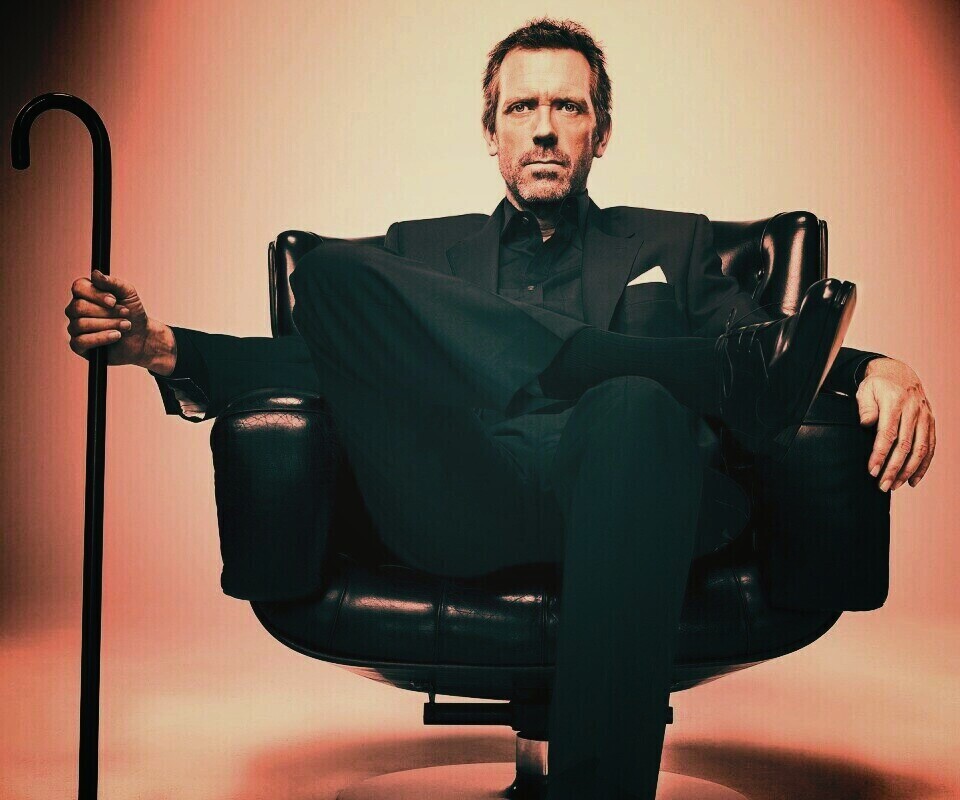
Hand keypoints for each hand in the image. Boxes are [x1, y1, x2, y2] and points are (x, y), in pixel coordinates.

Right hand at [65, 269, 173, 371]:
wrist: (142, 337)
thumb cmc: (133, 314)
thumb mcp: (128, 293)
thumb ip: (113, 282)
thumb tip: (95, 274)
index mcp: (85, 294)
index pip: (78, 287)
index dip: (96, 294)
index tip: (113, 300)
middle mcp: (76, 310)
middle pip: (79, 307)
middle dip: (106, 312)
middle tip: (125, 314)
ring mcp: (76, 328)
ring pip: (81, 324)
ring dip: (108, 324)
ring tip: (126, 326)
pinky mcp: (79, 346)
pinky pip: (81, 341)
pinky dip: (101, 338)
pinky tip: (116, 336)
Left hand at [856, 357, 934, 490]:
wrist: (899, 374)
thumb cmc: (878, 386)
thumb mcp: (866, 390)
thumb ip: (865, 407)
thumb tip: (866, 423)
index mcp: (895, 402)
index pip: (888, 433)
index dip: (880, 454)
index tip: (872, 471)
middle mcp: (914, 411)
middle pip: (905, 445)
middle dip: (894, 468)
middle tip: (882, 485)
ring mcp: (925, 417)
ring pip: (920, 449)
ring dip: (908, 470)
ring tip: (895, 485)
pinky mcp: (931, 423)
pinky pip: (930, 447)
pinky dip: (923, 465)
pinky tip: (913, 480)